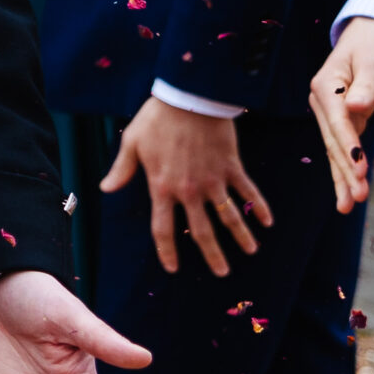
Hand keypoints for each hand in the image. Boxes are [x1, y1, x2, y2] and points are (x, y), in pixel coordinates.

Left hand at [100, 95, 270, 275]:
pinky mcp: (231, 168)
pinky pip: (248, 192)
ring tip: (251, 252)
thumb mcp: (132, 143)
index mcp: (162, 188)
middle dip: (212, 254)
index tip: (172, 268)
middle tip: (222, 273)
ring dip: (241, 236)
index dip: (167, 250)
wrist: (188, 100)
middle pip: (202, 231)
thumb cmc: (156, 120)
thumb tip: (105, 189)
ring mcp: (213, 181)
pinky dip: (259, 207)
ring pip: (230, 216)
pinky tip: (268, 222)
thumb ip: (122, 170)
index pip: (163, 228)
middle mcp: (189, 191)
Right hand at [310, 16, 373, 212]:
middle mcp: (321, 101)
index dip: (349, 148)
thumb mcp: (373, 60)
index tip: (360, 171)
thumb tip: (355, 107)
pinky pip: (341, 147)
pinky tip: (347, 189)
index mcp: (325, 86)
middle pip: (332, 142)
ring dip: (342, 178)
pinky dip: (344, 169)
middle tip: (355, 200)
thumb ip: (366, 86)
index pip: (338, 123)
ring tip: (347, 206)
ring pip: (334, 150)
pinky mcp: (339, 118)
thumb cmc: (372, 43)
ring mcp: (328, 111)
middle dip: (344, 172)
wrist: (367, 32)